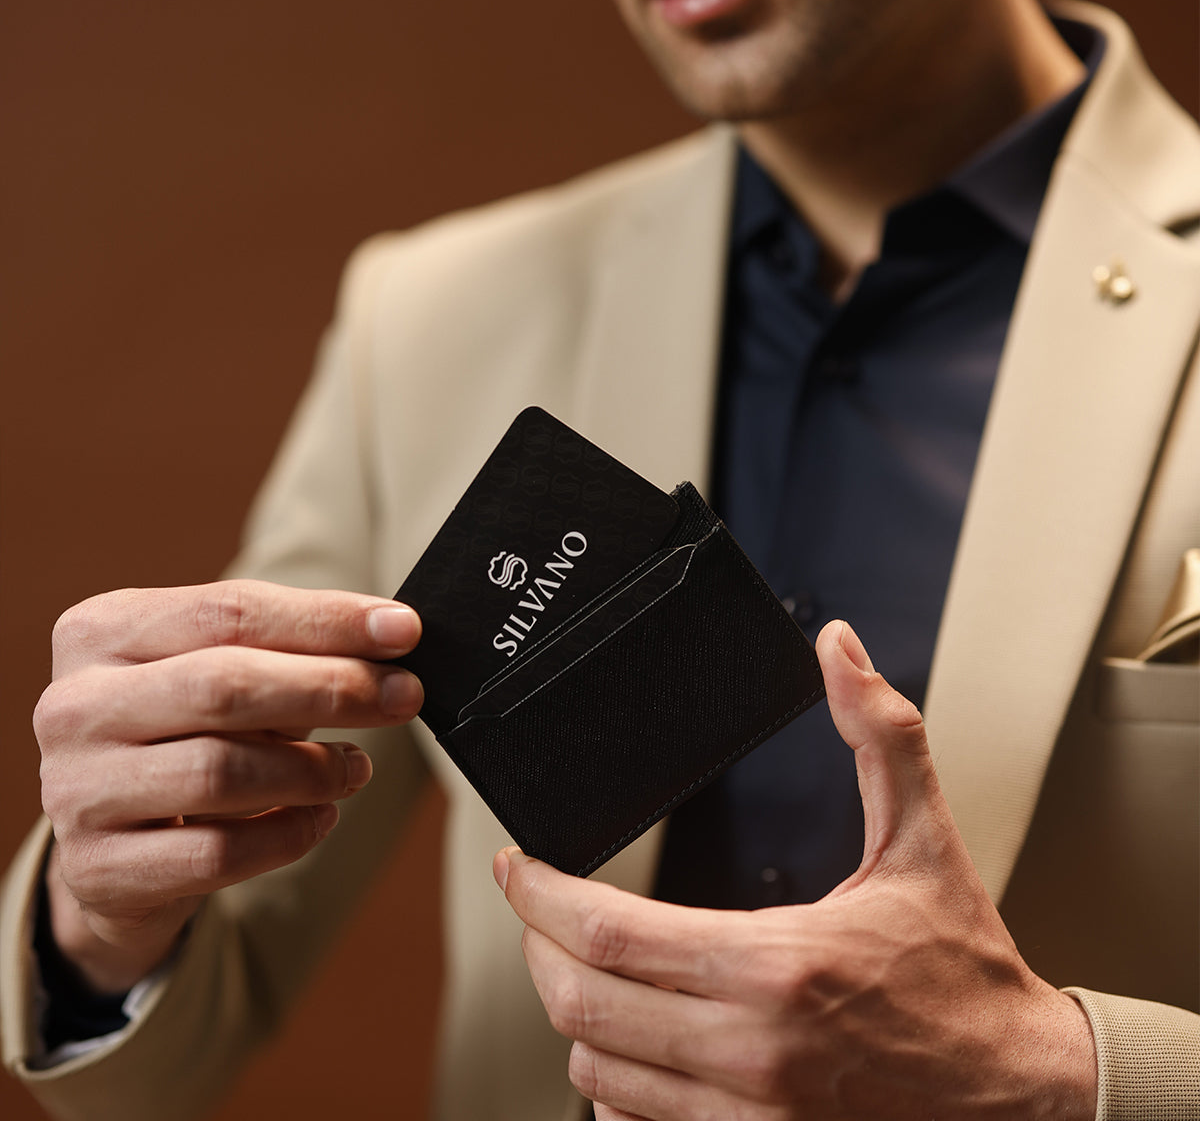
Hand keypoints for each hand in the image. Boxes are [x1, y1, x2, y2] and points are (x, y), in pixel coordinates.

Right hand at [35, 579, 422, 992]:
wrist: (114, 840)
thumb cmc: (187, 730)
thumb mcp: (222, 670)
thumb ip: (291, 648)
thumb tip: (393, 636)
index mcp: (102, 631)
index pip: (228, 610)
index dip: (326, 619)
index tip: (404, 629)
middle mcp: (74, 706)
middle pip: (223, 685)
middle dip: (331, 688)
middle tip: (405, 696)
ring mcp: (76, 791)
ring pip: (221, 772)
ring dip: (314, 769)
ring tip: (358, 766)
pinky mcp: (99, 870)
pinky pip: (217, 854)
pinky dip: (288, 833)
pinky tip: (320, 817)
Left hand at [496, 621, 1097, 1120]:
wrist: (1023, 1096)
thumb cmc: (965, 973)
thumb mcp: (925, 841)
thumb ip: (880, 735)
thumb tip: (839, 650)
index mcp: (777, 964)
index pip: (608, 933)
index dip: (539, 894)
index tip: (518, 865)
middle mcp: (749, 1049)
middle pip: (580, 1004)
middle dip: (535, 946)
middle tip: (533, 904)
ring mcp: (747, 1116)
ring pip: (595, 1070)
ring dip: (572, 1010)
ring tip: (576, 961)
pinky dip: (610, 1079)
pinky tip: (625, 1039)